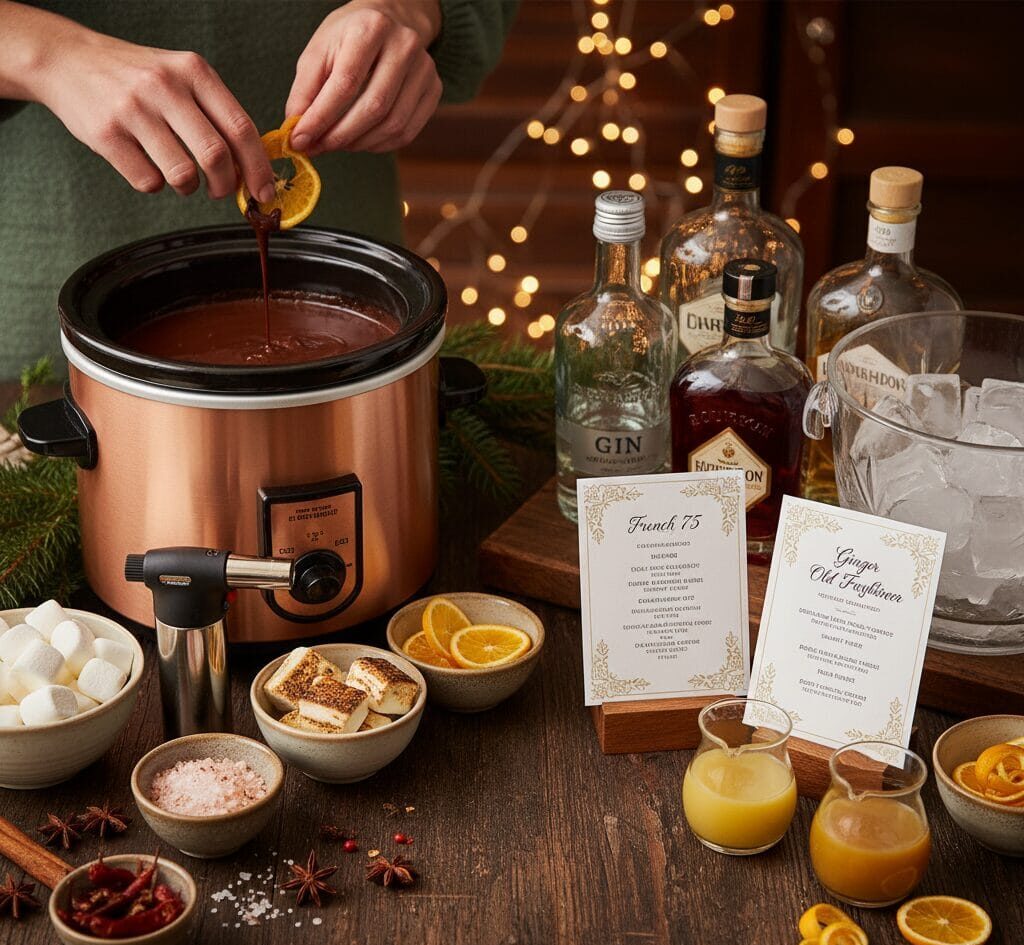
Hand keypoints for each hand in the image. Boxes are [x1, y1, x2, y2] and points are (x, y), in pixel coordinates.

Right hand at [31, 22, 274, 199]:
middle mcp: (165, 86)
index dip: (258, 167)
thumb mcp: (181, 76)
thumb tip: (252, 166)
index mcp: (194, 71)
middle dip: (226, 185)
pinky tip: (149, 167)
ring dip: (189, 189)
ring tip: (182, 179)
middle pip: (216, 155)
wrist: (67, 59)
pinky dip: (156, 185)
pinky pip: (148, 182)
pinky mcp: (107, 134)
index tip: (264, 191)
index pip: (241, 128)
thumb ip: (216, 113)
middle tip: (222, 192)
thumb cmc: (136, 76)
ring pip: (183, 174)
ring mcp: (134, 109)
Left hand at [286, 1, 442, 154]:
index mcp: (370, 28)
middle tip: (319, 148)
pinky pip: (407, 132)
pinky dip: (380, 145)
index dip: (321, 118)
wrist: (391, 21)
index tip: (301, 139)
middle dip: (341, 136)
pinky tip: (361, 141)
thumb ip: (305, 91)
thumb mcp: (319, 52)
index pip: (346, 84)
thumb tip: (299, 134)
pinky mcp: (434, 90)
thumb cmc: (349, 38)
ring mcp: (425, 69)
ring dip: (360, 144)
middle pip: (374, 107)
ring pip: (393, 124)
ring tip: (338, 144)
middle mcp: (404, 46)